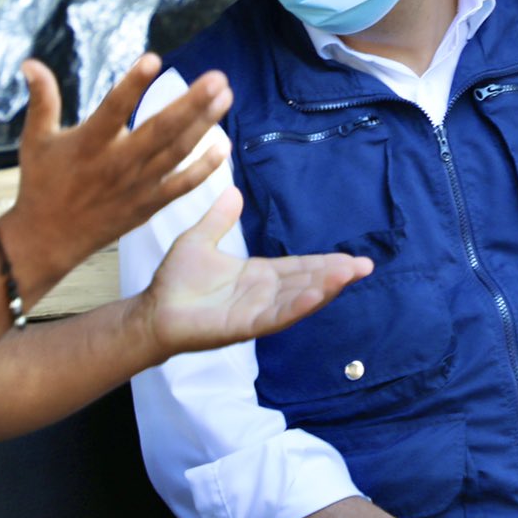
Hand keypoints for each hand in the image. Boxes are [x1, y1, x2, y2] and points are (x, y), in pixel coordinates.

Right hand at [5, 56, 230, 297]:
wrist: (47, 240)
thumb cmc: (42, 184)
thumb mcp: (35, 139)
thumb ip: (41, 99)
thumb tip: (30, 62)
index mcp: (89, 143)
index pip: (113, 108)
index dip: (133, 84)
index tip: (154, 59)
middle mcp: (117, 163)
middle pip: (161, 129)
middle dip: (192, 102)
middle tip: (217, 78)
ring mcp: (137, 185)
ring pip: (177, 152)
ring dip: (204, 124)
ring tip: (226, 96)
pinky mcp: (148, 204)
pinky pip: (182, 185)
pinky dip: (205, 168)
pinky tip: (223, 146)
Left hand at [141, 186, 372, 355]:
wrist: (151, 311)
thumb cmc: (174, 281)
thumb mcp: (200, 240)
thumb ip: (219, 219)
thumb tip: (233, 190)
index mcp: (258, 276)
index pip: (299, 267)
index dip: (325, 262)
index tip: (352, 257)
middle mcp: (263, 295)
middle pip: (306, 282)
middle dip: (335, 274)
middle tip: (365, 265)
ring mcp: (255, 312)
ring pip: (297, 299)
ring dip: (323, 288)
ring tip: (349, 274)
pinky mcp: (243, 327)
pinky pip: (274, 316)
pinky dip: (297, 306)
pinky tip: (316, 295)